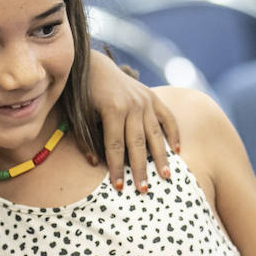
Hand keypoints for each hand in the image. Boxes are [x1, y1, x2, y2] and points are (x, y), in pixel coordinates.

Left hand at [86, 57, 180, 192]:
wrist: (94, 65)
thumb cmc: (82, 94)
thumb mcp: (78, 115)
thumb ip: (86, 139)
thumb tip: (95, 164)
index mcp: (112, 109)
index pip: (115, 146)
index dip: (116, 168)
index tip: (119, 187)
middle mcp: (132, 105)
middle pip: (137, 144)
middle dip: (140, 169)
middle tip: (144, 190)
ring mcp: (144, 101)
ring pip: (155, 134)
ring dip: (160, 157)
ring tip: (166, 176)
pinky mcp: (152, 97)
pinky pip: (166, 118)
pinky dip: (173, 133)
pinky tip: (176, 151)